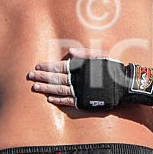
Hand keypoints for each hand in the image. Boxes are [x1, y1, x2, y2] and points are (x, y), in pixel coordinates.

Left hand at [28, 48, 152, 109]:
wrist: (123, 85)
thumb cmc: (112, 68)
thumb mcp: (100, 56)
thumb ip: (84, 54)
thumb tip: (71, 52)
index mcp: (80, 67)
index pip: (60, 66)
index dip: (48, 66)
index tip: (37, 66)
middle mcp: (78, 79)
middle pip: (56, 78)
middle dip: (42, 77)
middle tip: (29, 77)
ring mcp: (79, 91)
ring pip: (59, 90)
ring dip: (46, 89)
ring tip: (34, 88)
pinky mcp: (83, 101)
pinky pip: (67, 101)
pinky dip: (57, 100)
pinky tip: (48, 99)